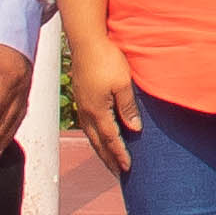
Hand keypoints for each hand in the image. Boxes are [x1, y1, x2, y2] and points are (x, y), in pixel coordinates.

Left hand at [0, 39, 33, 159]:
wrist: (15, 24)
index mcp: (9, 82)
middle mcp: (21, 89)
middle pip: (6, 120)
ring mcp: (26, 90)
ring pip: (15, 120)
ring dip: (2, 139)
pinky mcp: (26, 89)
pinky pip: (21, 114)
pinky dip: (12, 129)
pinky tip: (5, 137)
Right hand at [69, 27, 145, 174]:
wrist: (87, 41)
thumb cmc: (107, 60)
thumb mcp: (123, 84)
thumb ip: (128, 108)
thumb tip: (134, 129)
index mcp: (98, 110)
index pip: (110, 139)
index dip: (119, 154)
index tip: (128, 169)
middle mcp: (87, 112)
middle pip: (97, 142)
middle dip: (108, 158)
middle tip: (118, 173)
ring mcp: (82, 104)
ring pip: (90, 134)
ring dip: (100, 149)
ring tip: (108, 160)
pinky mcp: (81, 96)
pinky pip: (87, 124)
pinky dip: (95, 136)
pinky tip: (99, 135)